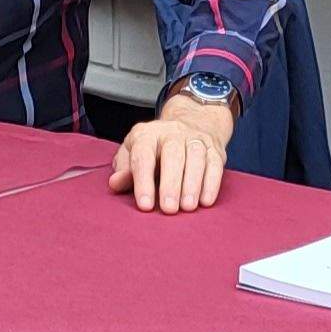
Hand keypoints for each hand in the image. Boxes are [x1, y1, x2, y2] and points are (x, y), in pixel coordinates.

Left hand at [110, 88, 233, 213]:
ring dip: (193, 184)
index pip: (143, 155)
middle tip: (169, 209)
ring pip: (196, 157)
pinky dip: (211, 183)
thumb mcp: (133, 153)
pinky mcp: (214, 149)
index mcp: (147, 135)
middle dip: (171, 183)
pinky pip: (215, 164)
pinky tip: (206, 201)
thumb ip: (125, 169)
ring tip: (187, 207)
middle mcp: (172, 133)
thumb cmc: (155, 148)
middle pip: (173, 154)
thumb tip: (115, 183)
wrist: (190, 122)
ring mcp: (195, 139)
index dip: (143, 181)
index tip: (145, 205)